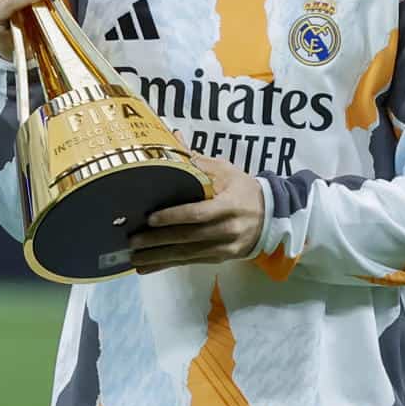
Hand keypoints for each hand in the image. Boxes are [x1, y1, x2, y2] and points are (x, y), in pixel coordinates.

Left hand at [126, 155, 264, 272]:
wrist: (272, 216)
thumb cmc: (243, 189)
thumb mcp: (226, 171)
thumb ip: (198, 161)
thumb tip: (173, 138)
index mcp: (229, 205)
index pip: (199, 213)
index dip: (174, 217)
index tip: (151, 218)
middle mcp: (227, 229)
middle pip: (189, 237)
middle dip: (159, 241)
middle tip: (133, 240)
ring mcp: (225, 247)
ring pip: (187, 254)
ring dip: (159, 257)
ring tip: (135, 259)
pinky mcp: (220, 258)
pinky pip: (191, 262)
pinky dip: (168, 265)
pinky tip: (148, 267)